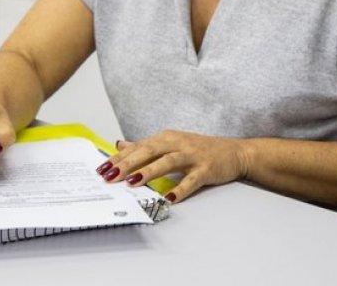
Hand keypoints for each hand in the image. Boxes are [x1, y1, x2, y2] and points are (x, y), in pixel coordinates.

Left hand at [96, 129, 247, 202]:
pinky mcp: (206, 169)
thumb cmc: (200, 150)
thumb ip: (145, 146)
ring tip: (132, 182)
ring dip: (149, 171)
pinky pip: (191, 180)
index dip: (119, 158)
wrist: (235, 152)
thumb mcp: (172, 144)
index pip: (138, 147)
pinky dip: (180, 189)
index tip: (101, 169)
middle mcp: (178, 144)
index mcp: (167, 138)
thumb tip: (120, 145)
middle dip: (128, 164)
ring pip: (168, 162)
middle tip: (110, 176)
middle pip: (149, 151)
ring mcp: (193, 156)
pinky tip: (169, 198)